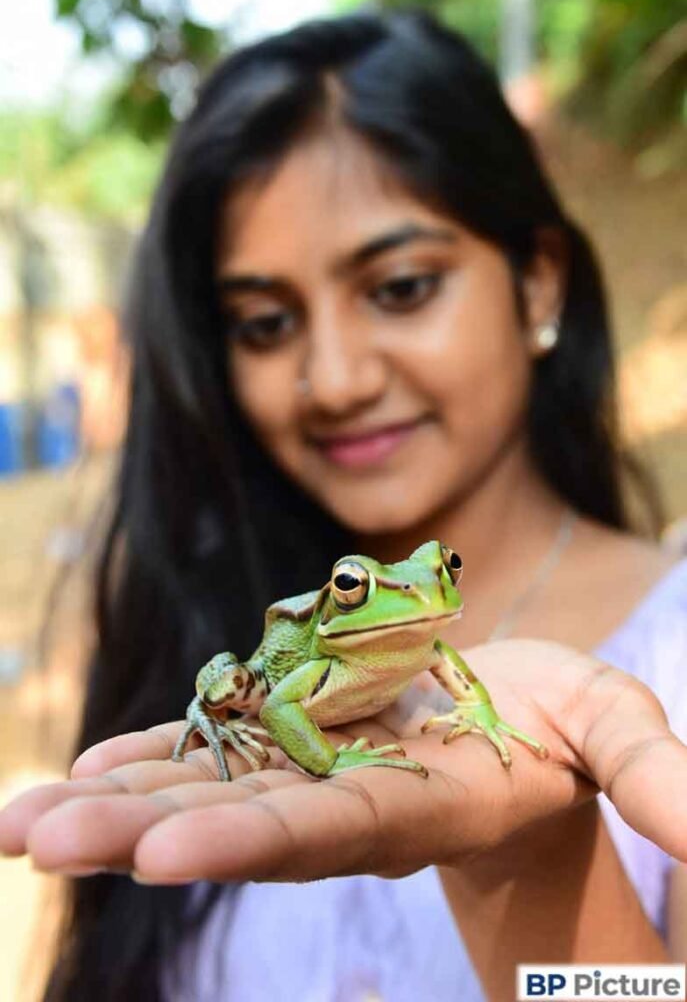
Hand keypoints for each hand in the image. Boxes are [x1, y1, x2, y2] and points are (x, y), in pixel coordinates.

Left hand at [1, 640, 685, 883]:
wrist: (516, 736)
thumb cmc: (569, 731)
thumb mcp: (616, 729)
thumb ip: (652, 772)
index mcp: (420, 805)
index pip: (329, 830)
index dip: (252, 838)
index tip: (162, 856)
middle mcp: (347, 802)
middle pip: (236, 820)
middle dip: (136, 832)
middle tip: (31, 842)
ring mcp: (314, 769)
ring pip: (206, 787)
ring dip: (112, 801)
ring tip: (16, 821)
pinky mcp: (298, 738)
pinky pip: (215, 750)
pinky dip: (148, 757)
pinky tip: (80, 765)